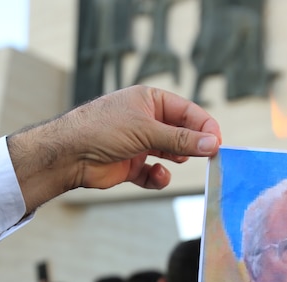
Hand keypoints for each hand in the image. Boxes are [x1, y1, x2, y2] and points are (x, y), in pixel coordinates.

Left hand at [8, 85, 221, 211]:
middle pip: (181, 133)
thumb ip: (181, 139)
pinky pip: (154, 173)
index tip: (218, 142)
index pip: (187, 111)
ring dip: (176, 160)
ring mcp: (139, 143)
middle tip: (209, 157)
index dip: (204, 126)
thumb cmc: (103, 129)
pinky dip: (159, 177)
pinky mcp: (132, 165)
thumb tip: (213, 144)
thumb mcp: (147, 130)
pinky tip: (157, 176)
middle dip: (193, 145)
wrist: (69, 154)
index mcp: (150, 100)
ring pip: (170, 154)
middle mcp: (146, 120)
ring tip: (180, 162)